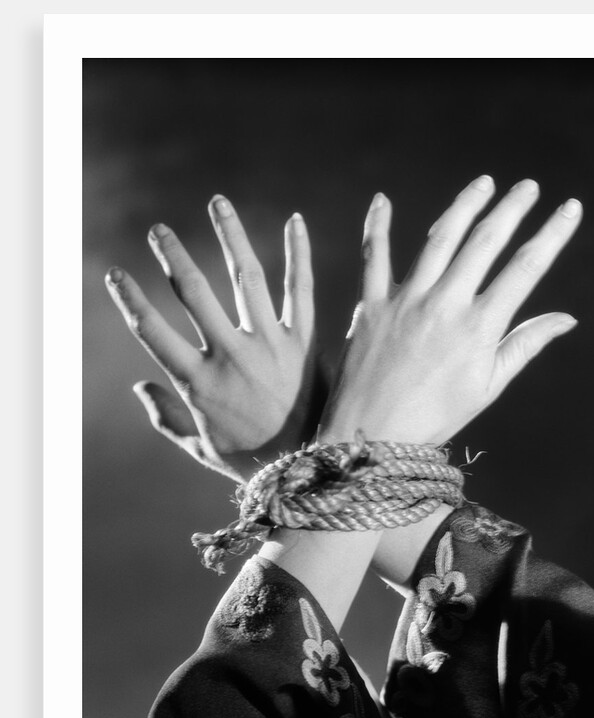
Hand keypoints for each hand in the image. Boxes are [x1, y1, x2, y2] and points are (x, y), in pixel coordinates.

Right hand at [106, 197, 325, 482]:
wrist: (311, 472)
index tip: (115, 273)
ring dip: (230, 235)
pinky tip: (295, 222)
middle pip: (193, 292)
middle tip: (160, 229)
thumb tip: (138, 386)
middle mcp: (230, 356)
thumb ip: (165, 419)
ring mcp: (269, 345)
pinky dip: (298, 254)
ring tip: (218, 203)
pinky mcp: (304, 343)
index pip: (152, 331)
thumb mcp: (200, 449)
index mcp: (198, 383)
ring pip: (245, 277)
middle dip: (172, 255)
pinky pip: (300, 290)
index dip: (129, 299)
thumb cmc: (253, 462)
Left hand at [320, 176, 580, 445]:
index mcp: (479, 328)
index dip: (552, 235)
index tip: (569, 209)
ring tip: (484, 183)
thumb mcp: (486, 388)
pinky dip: (377, 226)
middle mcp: (445, 305)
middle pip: (486, 242)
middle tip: (528, 186)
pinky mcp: (371, 305)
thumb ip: (524, 346)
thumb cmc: (433, 418)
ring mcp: (406, 301)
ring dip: (464, 205)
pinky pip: (374, 257)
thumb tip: (567, 318)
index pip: (525, 269)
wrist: (370, 437)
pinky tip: (382, 199)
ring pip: (440, 239)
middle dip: (512, 209)